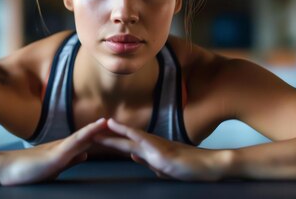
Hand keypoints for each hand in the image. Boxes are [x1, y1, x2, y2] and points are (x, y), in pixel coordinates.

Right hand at [0, 118, 107, 184]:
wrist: (6, 168)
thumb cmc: (28, 169)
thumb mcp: (56, 165)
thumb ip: (71, 159)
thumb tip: (85, 155)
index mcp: (64, 149)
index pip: (86, 140)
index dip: (100, 134)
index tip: (115, 128)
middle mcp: (62, 146)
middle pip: (85, 136)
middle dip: (101, 130)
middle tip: (117, 122)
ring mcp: (57, 150)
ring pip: (79, 138)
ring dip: (93, 129)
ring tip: (106, 122)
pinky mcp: (53, 157)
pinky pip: (70, 146)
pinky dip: (81, 138)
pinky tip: (90, 135)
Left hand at [95, 119, 229, 180]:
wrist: (209, 167)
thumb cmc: (190, 167)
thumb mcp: (164, 167)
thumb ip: (148, 161)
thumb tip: (133, 155)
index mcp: (150, 151)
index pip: (125, 145)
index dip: (109, 142)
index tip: (93, 140)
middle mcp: (150, 145)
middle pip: (122, 140)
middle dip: (104, 137)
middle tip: (86, 133)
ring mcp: (155, 147)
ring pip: (128, 137)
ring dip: (111, 133)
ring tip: (95, 128)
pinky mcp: (161, 151)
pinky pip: (141, 138)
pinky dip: (127, 132)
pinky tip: (117, 128)